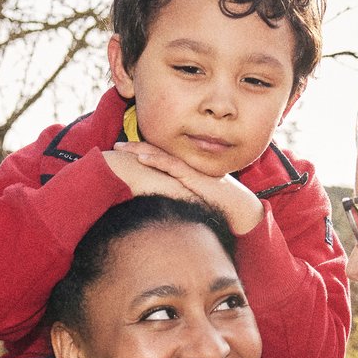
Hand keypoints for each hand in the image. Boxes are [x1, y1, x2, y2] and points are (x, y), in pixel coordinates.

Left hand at [113, 142, 264, 234]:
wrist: (241, 210)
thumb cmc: (221, 208)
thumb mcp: (195, 201)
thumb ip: (180, 199)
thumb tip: (165, 208)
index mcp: (185, 171)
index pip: (160, 158)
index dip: (142, 153)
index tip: (124, 152)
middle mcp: (187, 166)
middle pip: (156, 153)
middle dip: (135, 148)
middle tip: (116, 147)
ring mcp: (190, 170)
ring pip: (160, 155)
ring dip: (139, 150)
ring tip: (121, 147)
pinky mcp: (194, 177)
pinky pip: (172, 166)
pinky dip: (156, 160)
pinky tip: (141, 157)